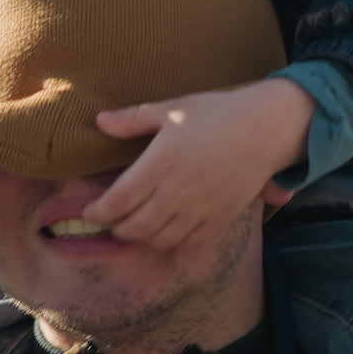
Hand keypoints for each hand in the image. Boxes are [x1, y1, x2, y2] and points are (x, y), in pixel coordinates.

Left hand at [82, 79, 314, 249]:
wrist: (264, 129)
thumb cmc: (216, 113)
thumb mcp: (172, 109)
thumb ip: (133, 119)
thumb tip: (100, 122)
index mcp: (160, 162)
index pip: (119, 200)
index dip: (98, 211)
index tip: (88, 211)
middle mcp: (177, 191)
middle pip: (135, 226)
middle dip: (116, 228)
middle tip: (108, 220)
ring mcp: (199, 209)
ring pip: (159, 239)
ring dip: (140, 238)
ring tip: (131, 227)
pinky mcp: (219, 218)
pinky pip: (189, 243)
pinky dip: (170, 245)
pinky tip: (163, 235)